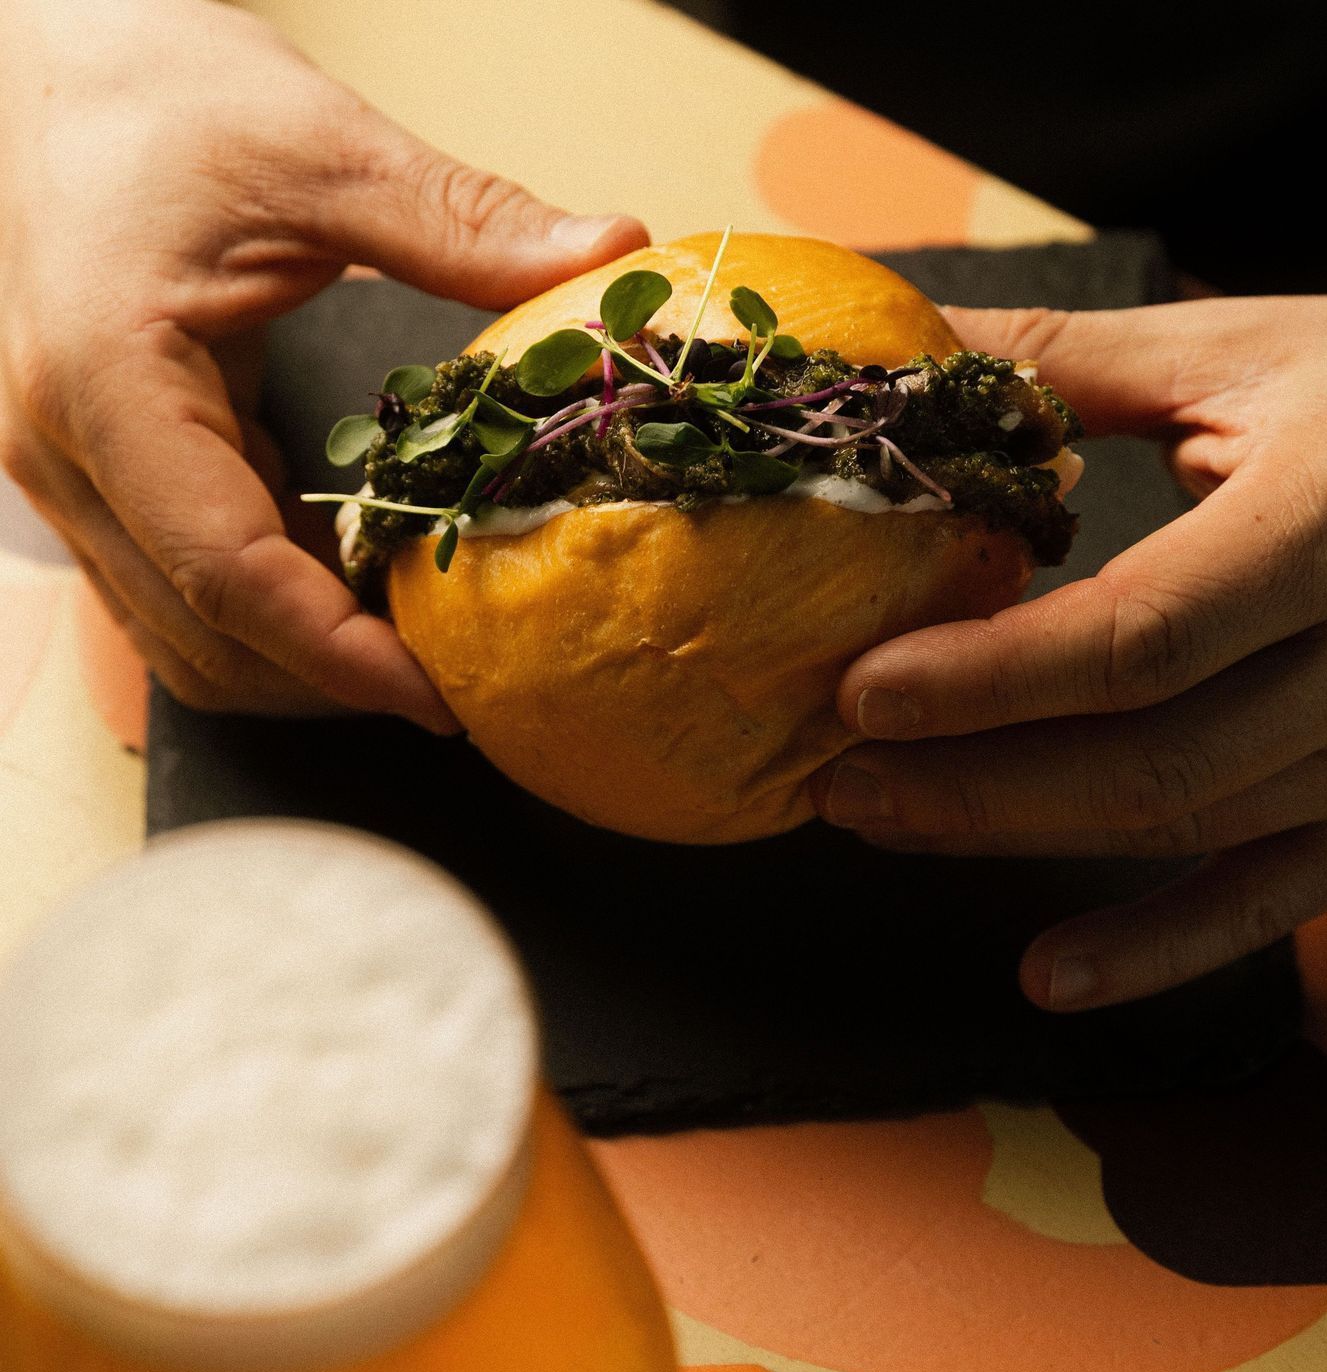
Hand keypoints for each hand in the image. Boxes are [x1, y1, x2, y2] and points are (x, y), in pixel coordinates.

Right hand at [0, 0, 645, 727]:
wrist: (63, 56)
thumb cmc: (164, 92)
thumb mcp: (322, 150)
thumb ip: (462, 223)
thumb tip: (609, 257)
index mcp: (108, 387)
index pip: (228, 576)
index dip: (341, 658)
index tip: (441, 699)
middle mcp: (67, 453)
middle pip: (201, 639)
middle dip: (328, 682)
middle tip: (454, 683)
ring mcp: (73, 473)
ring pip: (183, 636)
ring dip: (299, 661)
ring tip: (417, 646)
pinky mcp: (102, 472)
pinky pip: (185, 586)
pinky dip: (274, 611)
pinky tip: (360, 586)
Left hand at [812, 293, 1326, 1009]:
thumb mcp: (1257, 351)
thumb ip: (1075, 365)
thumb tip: (905, 345)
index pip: (1140, 637)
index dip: (992, 680)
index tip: (862, 688)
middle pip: (1145, 759)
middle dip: (970, 781)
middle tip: (834, 775)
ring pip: (1182, 829)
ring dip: (1017, 839)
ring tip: (881, 821)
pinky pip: (1272, 902)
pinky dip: (1158, 950)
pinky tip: (1049, 976)